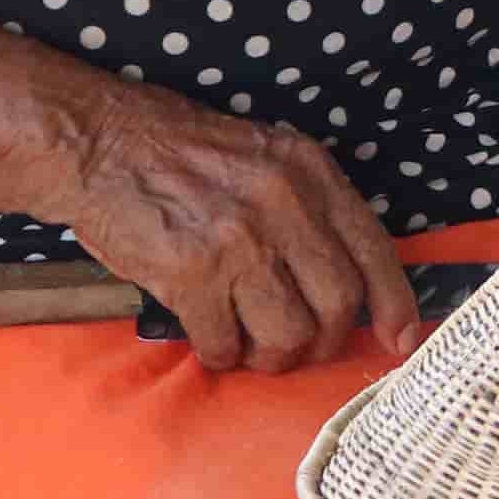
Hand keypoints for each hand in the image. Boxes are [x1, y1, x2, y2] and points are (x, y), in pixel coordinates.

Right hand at [44, 96, 418, 372]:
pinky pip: (226, 342)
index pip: (374, 250)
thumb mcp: (266, 156)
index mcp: (311, 171)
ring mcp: (239, 240)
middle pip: (338, 304)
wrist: (99, 142)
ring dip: (272, 356)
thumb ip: (309, 207)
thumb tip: (346, 280)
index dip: (394, 304)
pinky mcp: (190, 273)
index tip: (398, 340)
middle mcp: (285, 203)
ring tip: (251, 347)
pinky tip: (212, 340)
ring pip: (288, 333)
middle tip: (298, 347)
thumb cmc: (181, 152)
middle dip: (323, 341)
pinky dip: (222, 354)